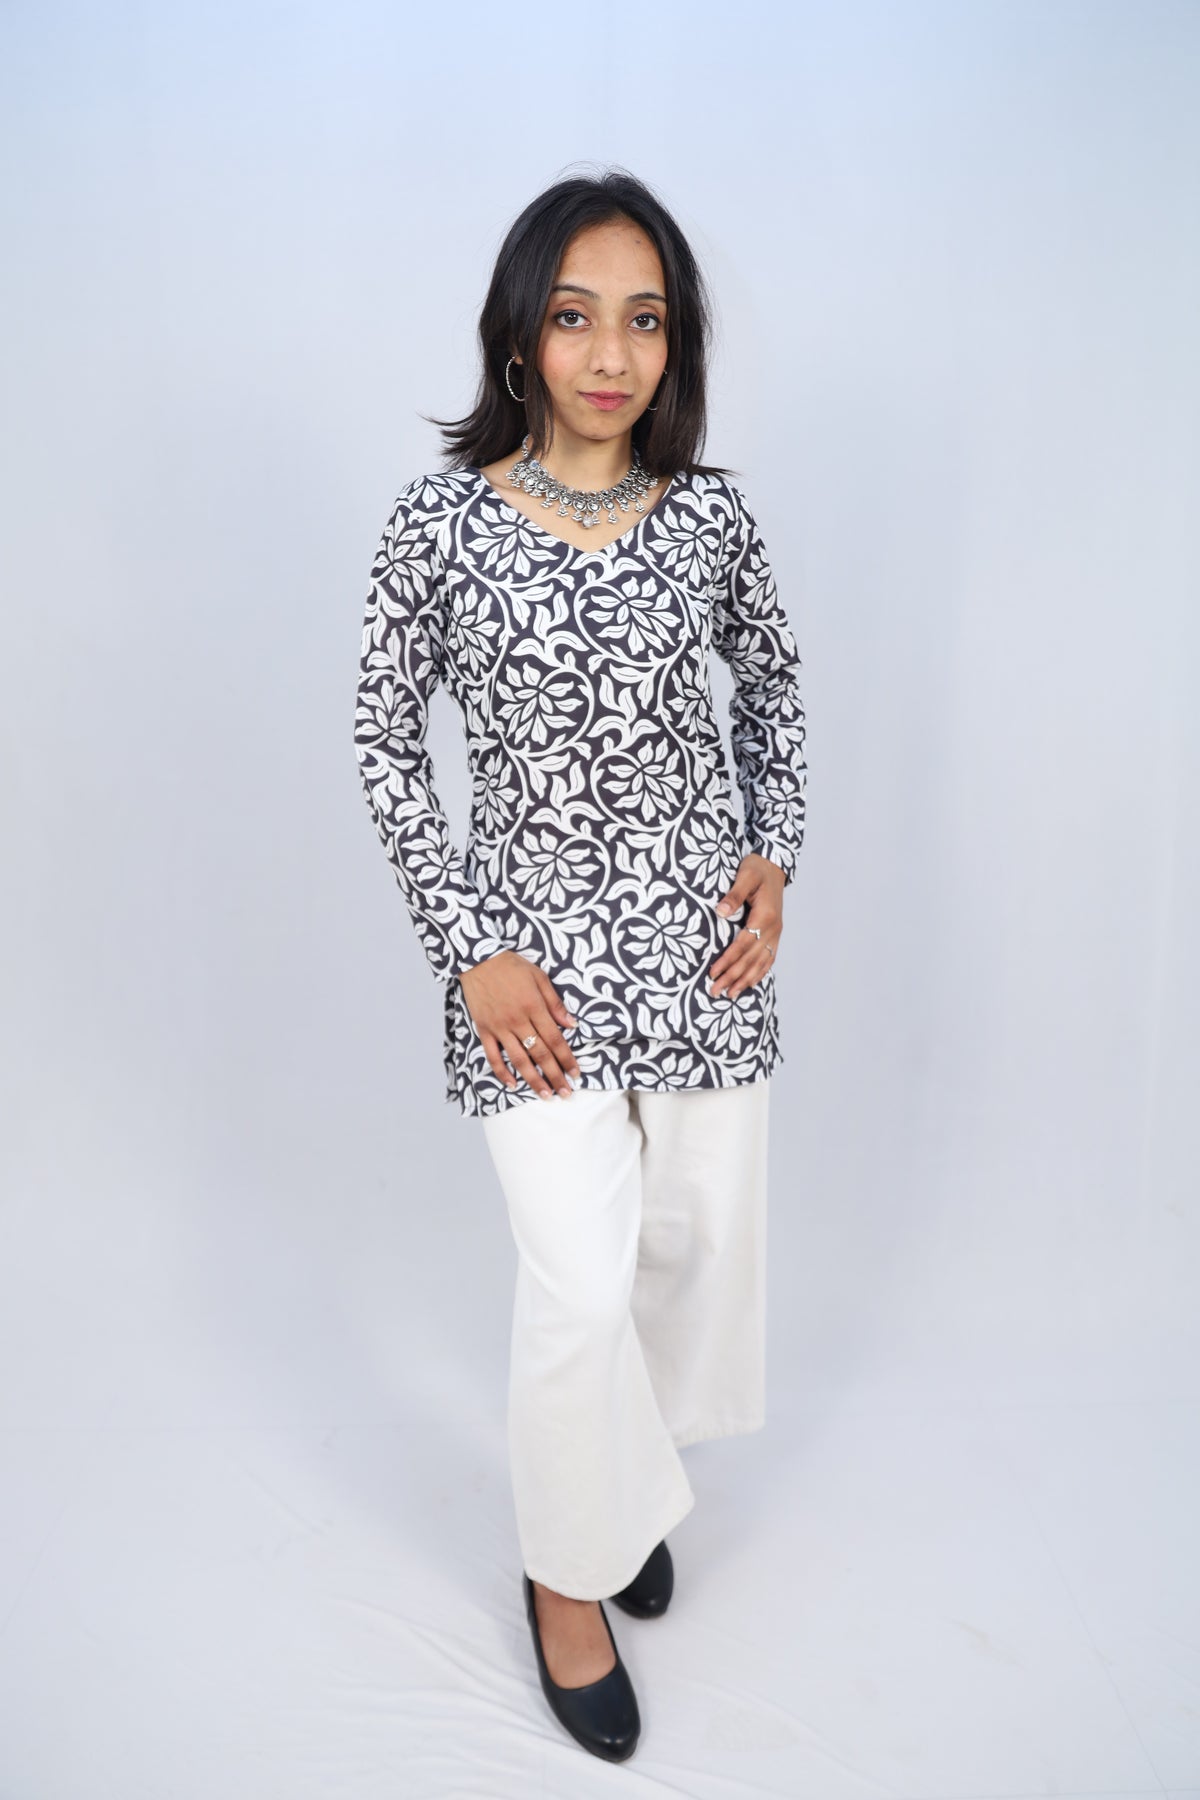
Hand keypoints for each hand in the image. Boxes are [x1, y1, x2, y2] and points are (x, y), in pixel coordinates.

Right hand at [458, 950, 581, 1099]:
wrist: (478, 958)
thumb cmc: (511, 966)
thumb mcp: (539, 977)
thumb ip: (555, 1003)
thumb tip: (572, 1024)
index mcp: (534, 1007)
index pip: (555, 1039)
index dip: (567, 1059)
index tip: (576, 1074)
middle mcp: (518, 1020)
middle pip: (541, 1054)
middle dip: (555, 1076)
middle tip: (565, 1093)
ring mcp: (500, 1027)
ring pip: (519, 1059)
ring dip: (533, 1080)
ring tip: (545, 1095)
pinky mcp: (484, 1029)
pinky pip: (493, 1055)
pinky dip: (502, 1072)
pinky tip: (512, 1084)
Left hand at [709, 855, 785, 999]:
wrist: (775, 866)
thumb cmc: (757, 869)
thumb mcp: (745, 875)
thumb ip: (734, 894)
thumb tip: (720, 911)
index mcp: (765, 916)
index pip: (743, 944)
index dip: (728, 960)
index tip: (713, 972)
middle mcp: (773, 929)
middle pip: (751, 959)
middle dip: (733, 977)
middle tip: (715, 991)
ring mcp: (776, 933)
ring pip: (761, 963)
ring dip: (745, 980)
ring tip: (730, 995)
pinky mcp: (775, 934)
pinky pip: (769, 958)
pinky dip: (760, 973)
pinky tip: (750, 984)